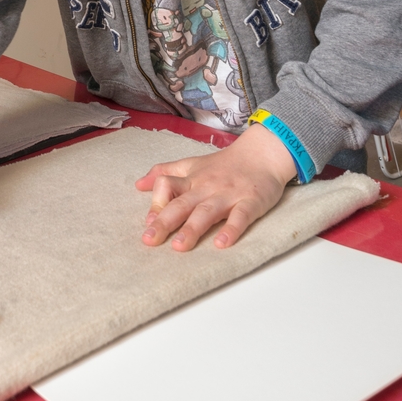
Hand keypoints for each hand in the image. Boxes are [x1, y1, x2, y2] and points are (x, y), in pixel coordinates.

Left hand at [135, 123, 297, 250]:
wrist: (263, 153)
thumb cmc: (225, 164)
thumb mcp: (192, 164)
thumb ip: (166, 173)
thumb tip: (138, 184)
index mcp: (192, 178)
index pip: (167, 186)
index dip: (156, 204)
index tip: (148, 222)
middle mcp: (207, 186)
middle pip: (182, 203)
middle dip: (165, 221)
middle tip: (149, 239)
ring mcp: (229, 194)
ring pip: (207, 211)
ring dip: (193, 229)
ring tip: (179, 246)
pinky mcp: (251, 201)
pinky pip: (241, 216)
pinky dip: (231, 229)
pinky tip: (221, 244)